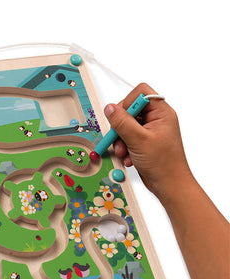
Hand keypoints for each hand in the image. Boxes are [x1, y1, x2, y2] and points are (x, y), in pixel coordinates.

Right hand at [104, 83, 192, 200]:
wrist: (169, 184)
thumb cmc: (164, 164)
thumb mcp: (139, 140)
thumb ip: (122, 122)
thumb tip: (109, 108)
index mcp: (161, 113)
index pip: (141, 93)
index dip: (127, 103)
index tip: (120, 118)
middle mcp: (156, 119)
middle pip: (129, 110)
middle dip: (120, 127)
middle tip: (119, 139)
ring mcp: (149, 130)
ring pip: (125, 126)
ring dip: (121, 140)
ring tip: (124, 152)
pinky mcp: (143, 141)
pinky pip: (127, 138)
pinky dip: (125, 148)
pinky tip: (129, 158)